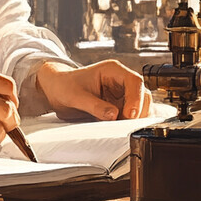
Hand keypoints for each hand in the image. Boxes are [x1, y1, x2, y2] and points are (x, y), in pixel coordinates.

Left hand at [35, 60, 152, 121]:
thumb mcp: (76, 96)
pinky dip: (129, 124)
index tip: (130, 115)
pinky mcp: (120, 107)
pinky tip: (119, 129)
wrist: (57, 90)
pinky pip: (131, 117)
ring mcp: (122, 95)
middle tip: (126, 126)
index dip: (136, 98)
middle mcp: (121, 81)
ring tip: (120, 128)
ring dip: (135, 120)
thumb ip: (94, 106)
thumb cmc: (64, 86)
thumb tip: (114, 115)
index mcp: (112, 70)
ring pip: (141, 107)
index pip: (134, 81)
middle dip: (138, 112)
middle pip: (143, 95)